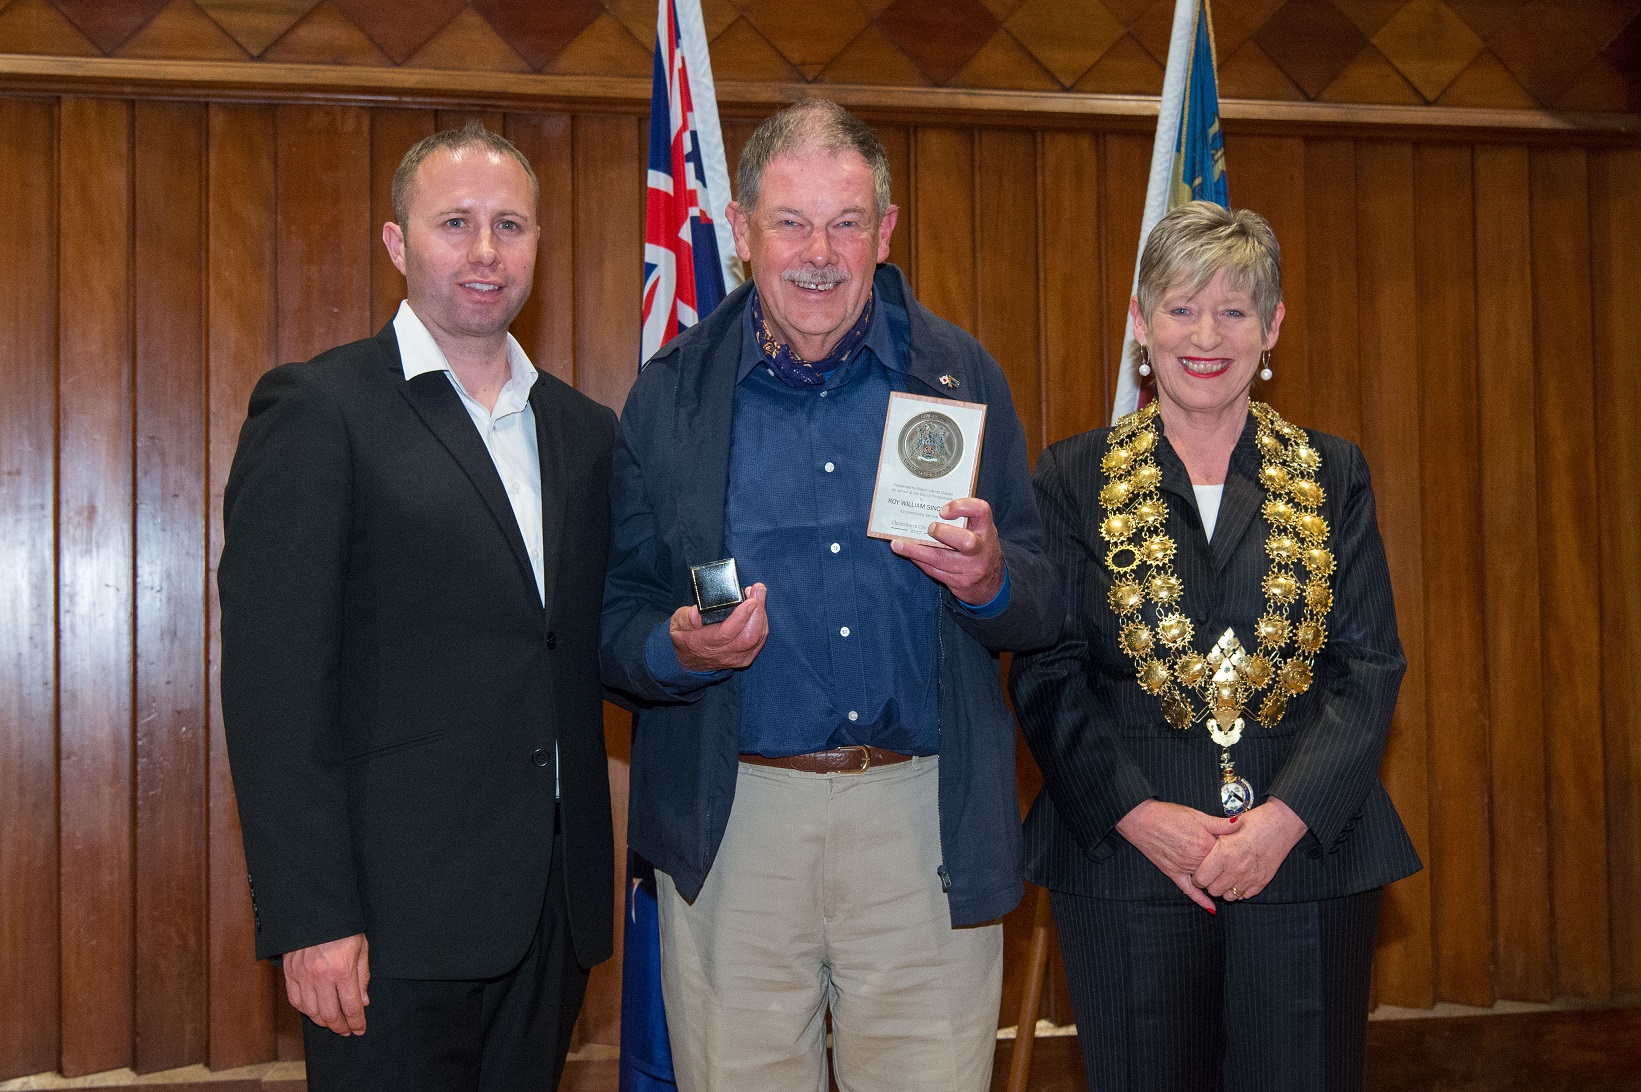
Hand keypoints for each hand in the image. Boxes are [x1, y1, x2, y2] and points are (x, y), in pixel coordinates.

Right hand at [283, 932, 369, 1035]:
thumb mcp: (361, 949)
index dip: (356, 1022)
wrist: (316, 911)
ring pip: (311, 1011)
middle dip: (340, 1027)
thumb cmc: (343, 929)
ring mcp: (303, 975)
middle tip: (346, 1030)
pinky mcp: (290, 973)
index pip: (351, 1006)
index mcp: (343, 969)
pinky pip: (296, 1001)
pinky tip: (314, 1012)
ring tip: (332, 1023)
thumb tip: (363, 1002)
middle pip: (330, 1014)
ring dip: (323, 1022)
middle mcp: (321, 976)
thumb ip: (362, 977)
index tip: (359, 1029)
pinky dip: (305, 1011)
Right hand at [670, 583, 768, 671]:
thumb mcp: (677, 624)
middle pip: (749, 636)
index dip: (741, 616)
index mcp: (705, 643)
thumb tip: (696, 613)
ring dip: (761, 614)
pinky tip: (759, 608)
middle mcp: (724, 653)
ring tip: (758, 594)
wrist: (689, 659)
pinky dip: (762, 622)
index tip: (750, 600)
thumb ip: (686, 618)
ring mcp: (737, 658)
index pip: (727, 633)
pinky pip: (760, 640)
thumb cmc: (684, 636)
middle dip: (758, 611)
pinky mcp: (746, 657)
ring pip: (758, 638)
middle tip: (759, 589)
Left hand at [890, 497, 1004, 605]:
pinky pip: (935, 571)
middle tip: (929, 528)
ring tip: (897, 544)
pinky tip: (908, 554)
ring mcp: (971, 567)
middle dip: (943, 534)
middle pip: (965, 541)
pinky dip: (920, 561)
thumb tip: (927, 508)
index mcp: (986, 528)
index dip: (961, 507)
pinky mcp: (959, 582)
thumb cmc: (980, 548)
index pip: (980, 510)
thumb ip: (963, 519)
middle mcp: (982, 548)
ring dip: (916, 551)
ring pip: (941, 560)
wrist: (991, 583)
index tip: (943, 509)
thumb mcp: (979, 531)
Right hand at [1116, 800, 1238, 911]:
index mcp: (1205, 844)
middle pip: (1219, 869)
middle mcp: (1196, 860)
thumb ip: (1220, 823)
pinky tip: (1211, 908)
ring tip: (1231, 882)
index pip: (1228, 854)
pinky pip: (1189, 891)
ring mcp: (1184, 868)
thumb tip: (1241, 823)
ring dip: (1218, 882)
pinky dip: (1200, 900)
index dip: (1235, 851)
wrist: (1141, 819)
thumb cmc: (1168, 814)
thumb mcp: (1197, 814)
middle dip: (1229, 869)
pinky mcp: (1173, 873)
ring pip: (1207, 880)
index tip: (1242, 850)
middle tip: (1238, 867)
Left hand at [1192, 797, 1309, 900]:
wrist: (1281, 824)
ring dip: (1224, 888)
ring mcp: (1250, 877)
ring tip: (1224, 877)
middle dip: (1209, 884)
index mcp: (1224, 853)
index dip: (1197, 876)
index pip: (1201, 879)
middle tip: (1211, 875)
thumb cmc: (1254, 822)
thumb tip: (1198, 851)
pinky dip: (1239, 889)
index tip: (1199, 872)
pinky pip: (1244, 895)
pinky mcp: (1262, 882)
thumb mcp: (1227, 827)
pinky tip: (1238, 878)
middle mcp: (1236, 868)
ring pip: (1228, 896)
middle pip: (1213, 890)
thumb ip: (1212, 840)